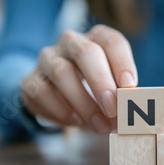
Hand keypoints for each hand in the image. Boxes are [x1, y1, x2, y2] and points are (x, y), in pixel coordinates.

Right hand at [20, 25, 137, 132]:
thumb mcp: (113, 90)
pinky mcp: (30, 79)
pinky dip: (59, 109)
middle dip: (101, 81)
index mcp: (97, 39)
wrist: (58, 96)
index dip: (122, 62)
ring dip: (82, 102)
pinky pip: (40, 91)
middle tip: (112, 108)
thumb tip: (133, 111)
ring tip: (98, 125)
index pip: (111, 42)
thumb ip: (123, 96)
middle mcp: (71, 42)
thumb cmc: (95, 91)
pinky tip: (74, 121)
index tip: (130, 86)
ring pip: (61, 72)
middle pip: (85, 52)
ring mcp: (48, 58)